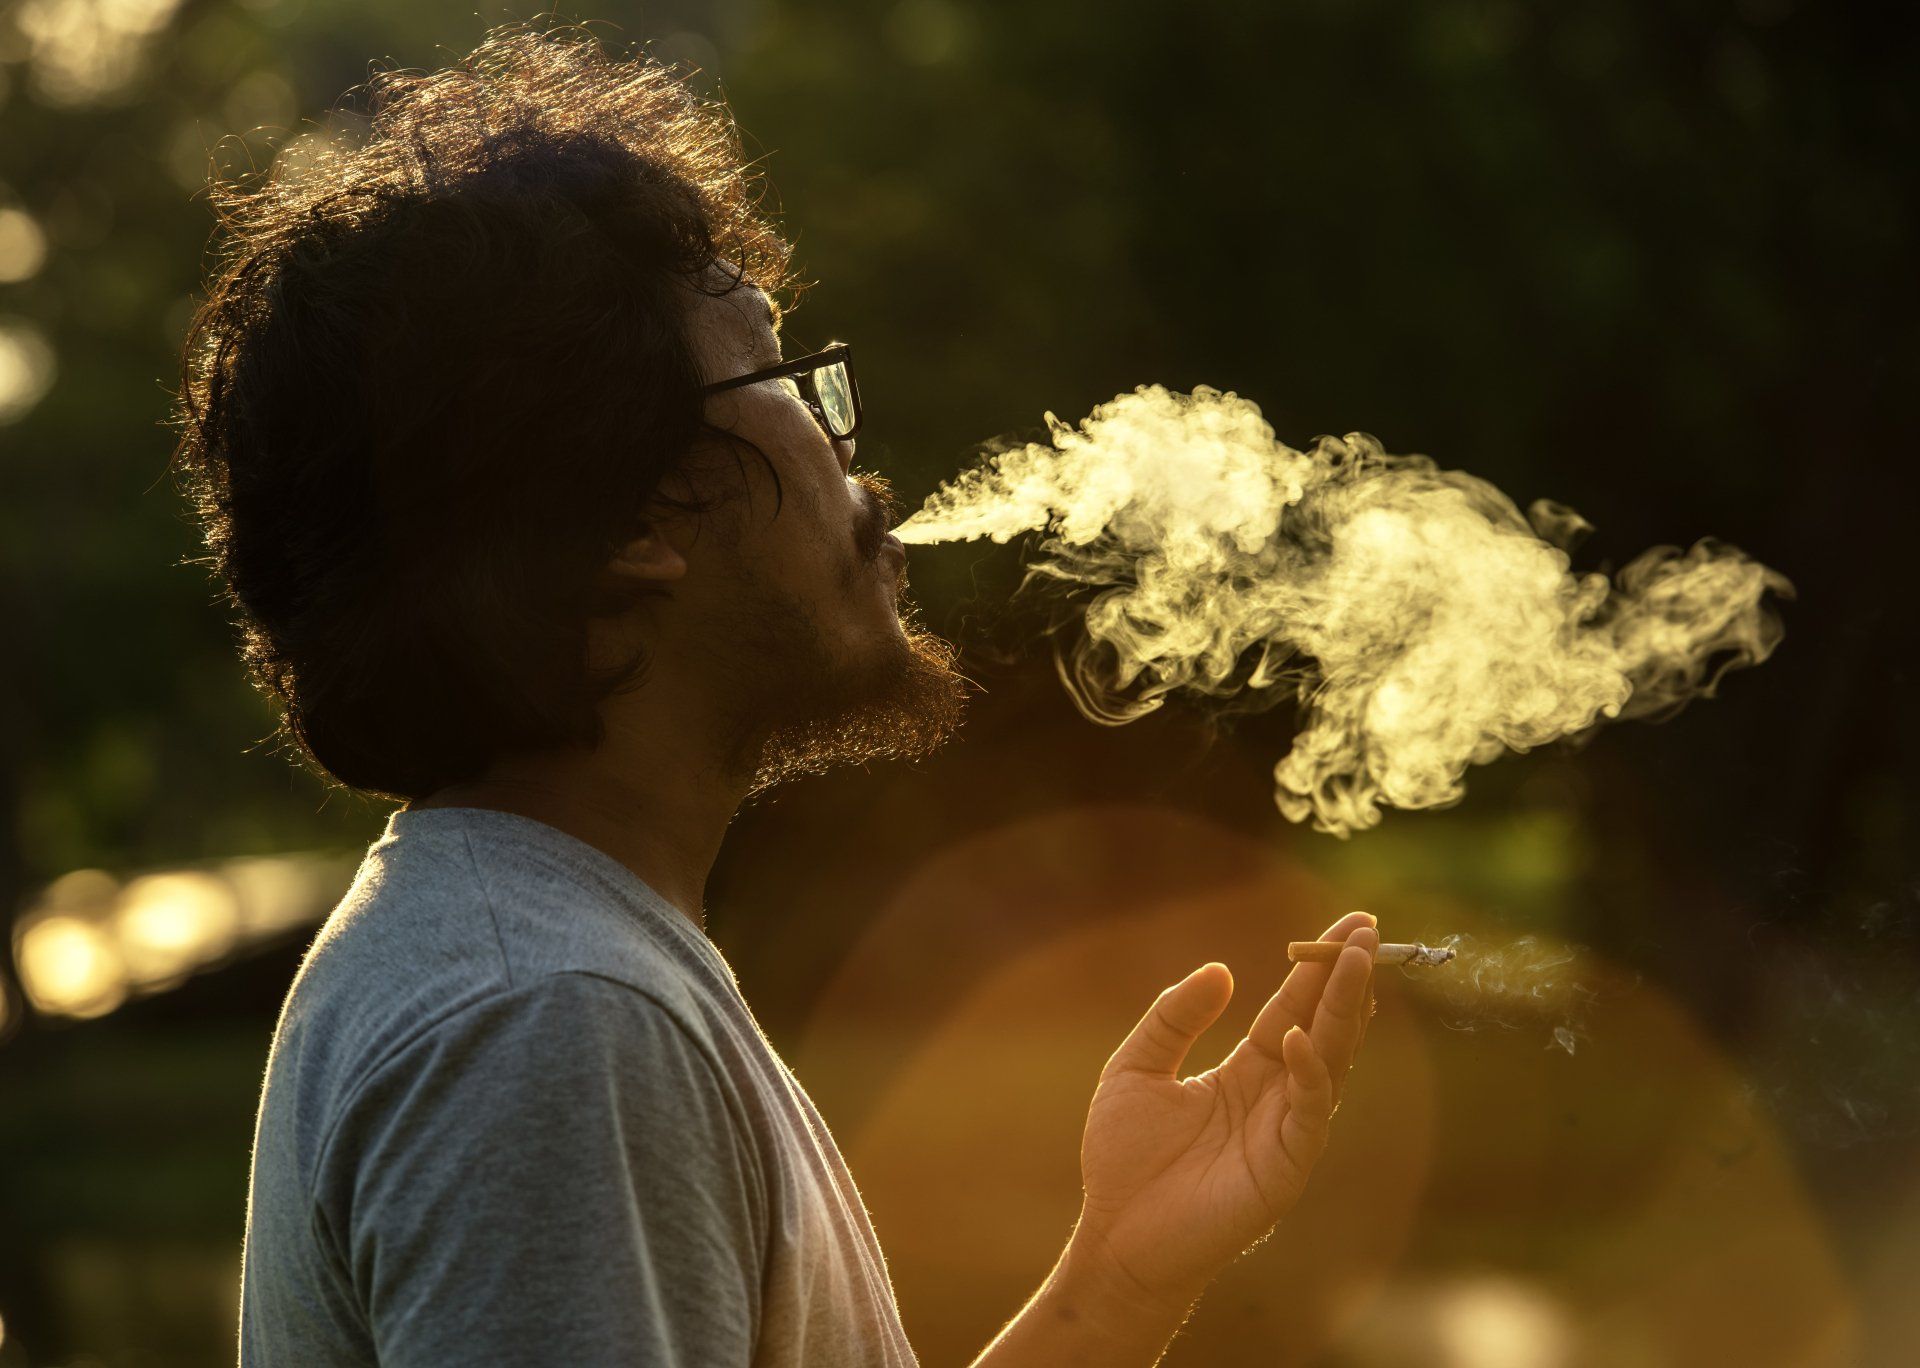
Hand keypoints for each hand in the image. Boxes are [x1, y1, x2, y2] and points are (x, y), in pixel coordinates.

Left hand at [1069, 912, 1377, 1312]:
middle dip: (1347, 979)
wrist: (1116, 1235)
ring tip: (1355, 965)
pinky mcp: (1284, 1167)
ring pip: (1328, 1060)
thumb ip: (1174, 1018)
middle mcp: (1275, 1096)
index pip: (1293, 1008)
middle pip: (1322, 1026)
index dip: (1318, 969)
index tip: (1347, 925)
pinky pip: (1307, 1112)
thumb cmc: (1123, 1159)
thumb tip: (1221, 972)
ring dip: (1344, 1012)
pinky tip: (1296, 1037)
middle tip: (1366, 930)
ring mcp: (1285, 1130)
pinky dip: (1308, 1074)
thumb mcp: (1137, 1068)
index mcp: (1246, 1072)